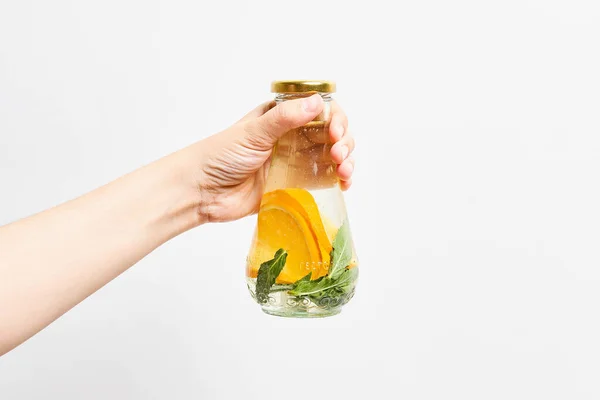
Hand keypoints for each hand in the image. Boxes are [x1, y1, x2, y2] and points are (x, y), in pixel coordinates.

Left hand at [193, 94, 354, 222]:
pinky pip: (323, 181)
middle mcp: (292, 138)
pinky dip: (339, 180)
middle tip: (338, 153)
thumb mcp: (253, 132)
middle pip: (332, 134)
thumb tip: (318, 102)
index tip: (335, 131)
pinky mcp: (294, 186)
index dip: (335, 118)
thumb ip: (285, 118)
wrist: (202, 191)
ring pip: (332, 157)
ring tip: (344, 170)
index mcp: (282, 117)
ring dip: (345, 161)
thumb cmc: (221, 155)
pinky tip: (344, 183)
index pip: (320, 111)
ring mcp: (295, 163)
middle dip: (343, 141)